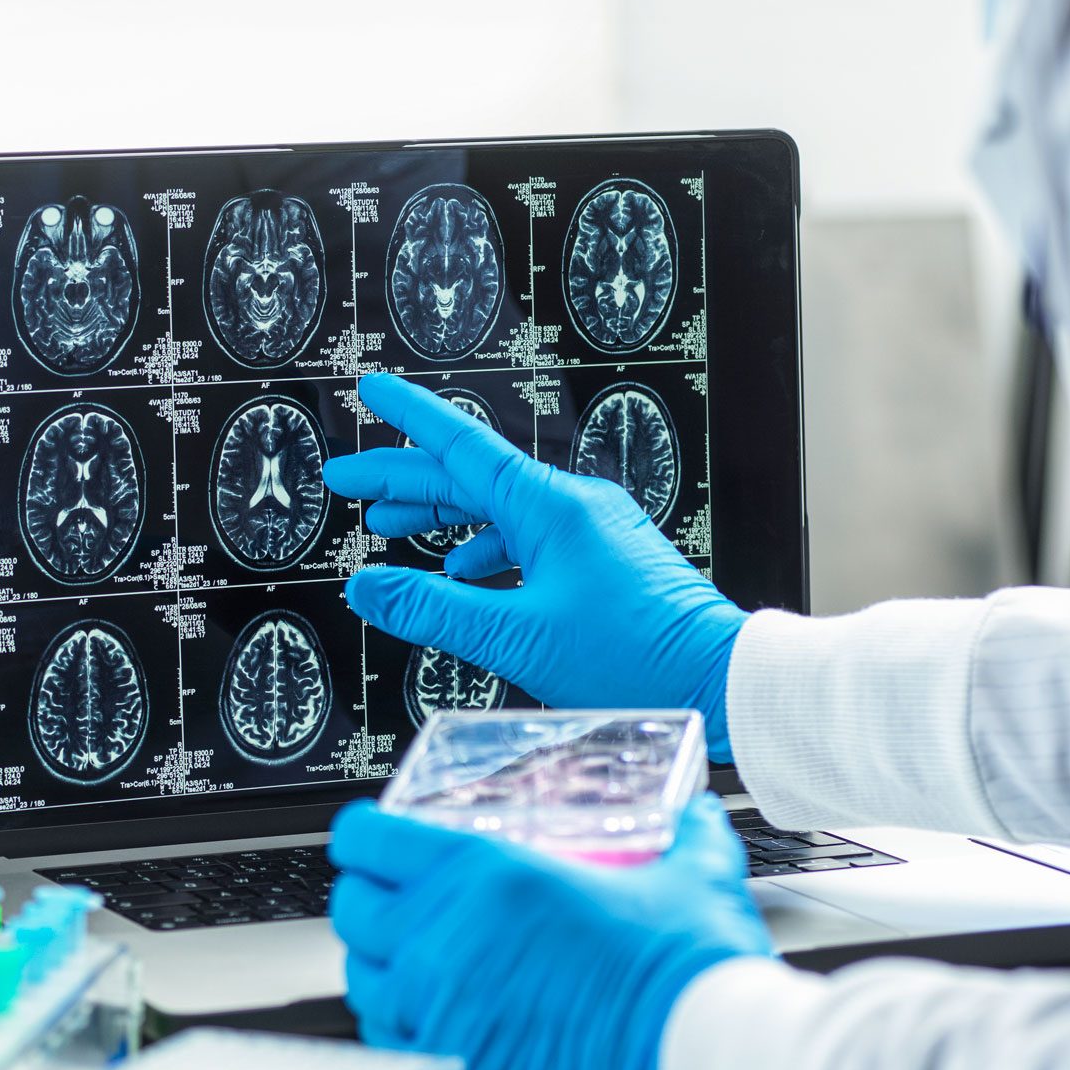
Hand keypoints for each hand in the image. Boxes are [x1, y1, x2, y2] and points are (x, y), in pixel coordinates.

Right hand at [325, 373, 748, 758]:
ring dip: (443, 515)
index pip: (462, 444)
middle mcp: (574, 506)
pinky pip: (530, 536)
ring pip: (501, 508)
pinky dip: (487, 546)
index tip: (373, 388)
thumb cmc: (637, 657)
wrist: (719, 680)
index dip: (410, 416)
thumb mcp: (516, 637)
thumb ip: (434, 609)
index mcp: (552, 506)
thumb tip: (369, 587)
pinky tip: (465, 569)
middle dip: (406, 478)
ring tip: (393, 525)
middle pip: (473, 477)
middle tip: (350, 480)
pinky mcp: (606, 559)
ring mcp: (593, 530)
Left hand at [329, 795, 773, 1069]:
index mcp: (486, 876)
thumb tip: (697, 819)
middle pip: (352, 908)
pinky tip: (428, 1019)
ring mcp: (440, 1012)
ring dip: (377, 961)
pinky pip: (390, 1041)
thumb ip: (687, 839)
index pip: (370, 839)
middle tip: (392, 894)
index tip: (371, 836)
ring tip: (408, 958)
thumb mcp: (692, 880)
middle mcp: (443, 941)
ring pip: (361, 977)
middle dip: (365, 895)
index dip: (363, 833)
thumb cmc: (689, 979)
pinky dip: (397, 1025)